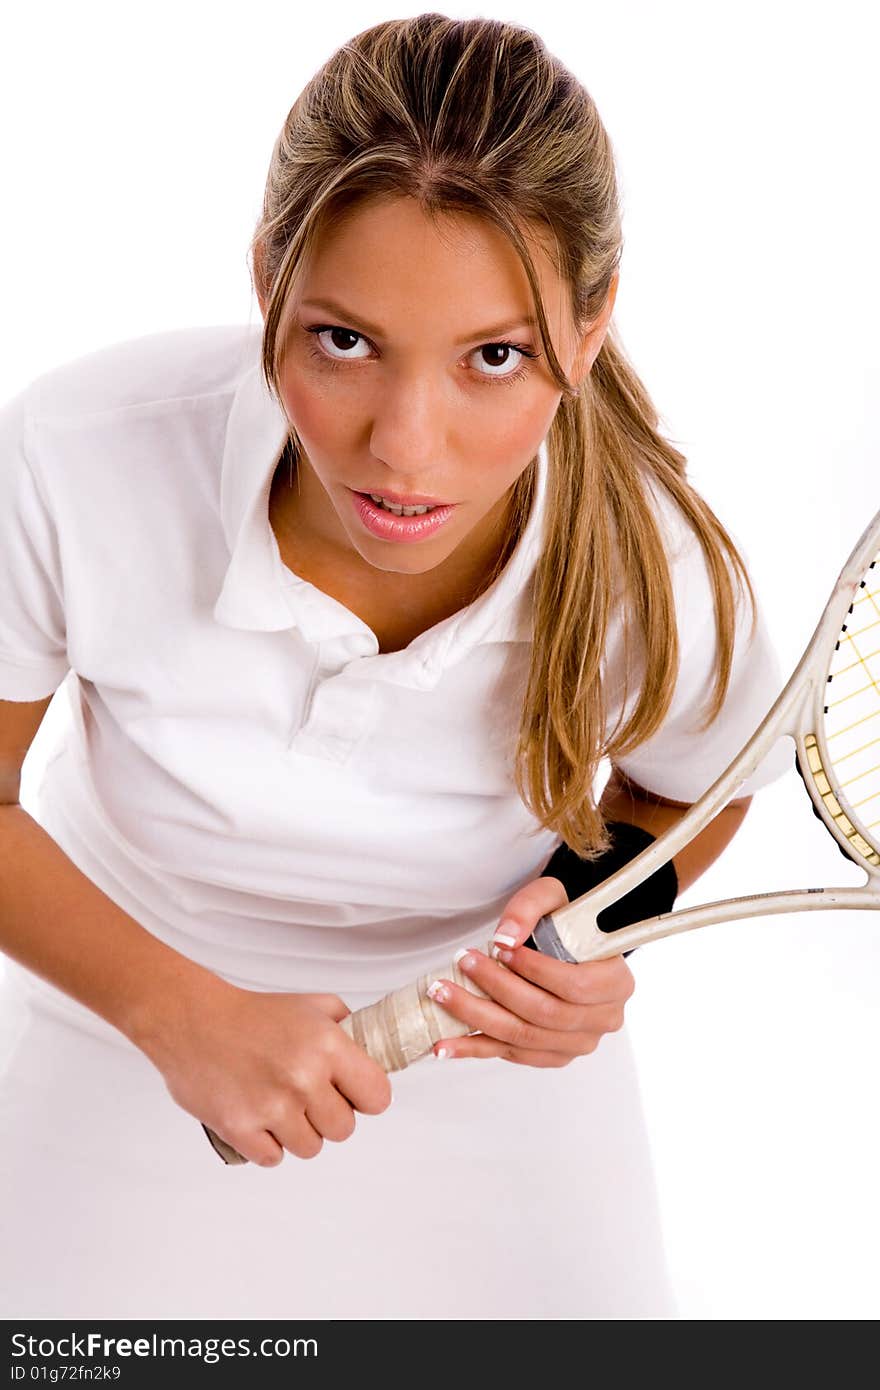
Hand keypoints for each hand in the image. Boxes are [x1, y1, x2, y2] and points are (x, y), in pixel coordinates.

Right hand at [137, 978, 392, 1165]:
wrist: (192, 1020)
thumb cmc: (252, 1014)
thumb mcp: (311, 1006)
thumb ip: (348, 1028)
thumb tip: (374, 1054)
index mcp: (327, 1046)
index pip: (377, 1097)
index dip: (365, 1098)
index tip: (352, 1094)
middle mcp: (304, 1078)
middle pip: (344, 1130)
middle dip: (328, 1116)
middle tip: (306, 1097)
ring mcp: (271, 1107)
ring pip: (310, 1148)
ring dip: (298, 1132)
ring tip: (279, 1104)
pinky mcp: (240, 1129)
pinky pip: (273, 1158)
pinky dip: (267, 1144)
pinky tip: (258, 1117)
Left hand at [427, 875, 634, 1066]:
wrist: (567, 944)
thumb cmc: (563, 921)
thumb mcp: (551, 897)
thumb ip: (529, 910)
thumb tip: (505, 937)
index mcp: (616, 982)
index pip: (574, 984)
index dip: (534, 969)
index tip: (498, 948)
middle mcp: (603, 1020)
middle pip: (544, 1014)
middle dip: (496, 989)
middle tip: (462, 962)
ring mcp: (577, 1044)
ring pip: (523, 1037)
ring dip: (477, 1017)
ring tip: (442, 994)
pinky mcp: (551, 1056)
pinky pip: (510, 1054)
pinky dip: (474, 1049)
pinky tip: (444, 1044)